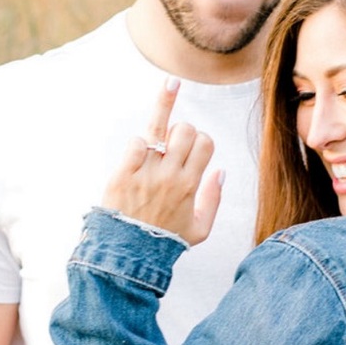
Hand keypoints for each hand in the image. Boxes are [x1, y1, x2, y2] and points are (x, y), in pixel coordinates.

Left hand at [102, 77, 222, 245]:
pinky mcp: (124, 173)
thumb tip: (221, 172)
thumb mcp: (200, 229)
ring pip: (161, 128)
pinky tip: (139, 152)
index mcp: (191, 186)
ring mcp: (146, 173)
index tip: (194, 151)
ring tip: (170, 91)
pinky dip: (139, 144)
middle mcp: (171, 175)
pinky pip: (136, 142)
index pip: (205, 143)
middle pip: (186, 130)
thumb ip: (214, 200)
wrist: (132, 252)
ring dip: (163, 119)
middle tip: (175, 144)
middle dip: (183, 131)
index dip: (202, 140)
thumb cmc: (167, 241)